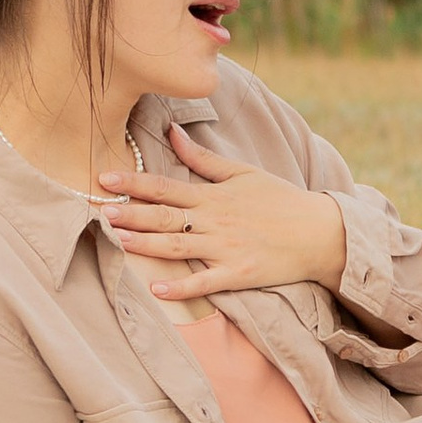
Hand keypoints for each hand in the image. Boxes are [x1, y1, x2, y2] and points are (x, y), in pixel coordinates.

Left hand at [99, 124, 351, 301]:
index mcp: (214, 196)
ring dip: (146, 245)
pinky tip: (156, 290)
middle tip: (101, 210)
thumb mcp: (244, 172)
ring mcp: (226, 249)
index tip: (106, 178)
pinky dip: (181, 287)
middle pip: (165, 217)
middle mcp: (215, 221)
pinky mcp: (238, 274)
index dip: (134, 182)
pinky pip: (204, 283)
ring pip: (178, 247)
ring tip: (118, 241)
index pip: (166, 187)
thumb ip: (204, 159)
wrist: (321, 232)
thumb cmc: (282, 201)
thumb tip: (172, 133)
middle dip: (131, 213)